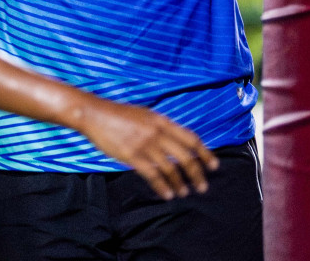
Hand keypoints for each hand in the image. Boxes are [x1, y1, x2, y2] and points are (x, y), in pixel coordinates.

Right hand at [74, 97, 216, 200]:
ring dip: (180, 183)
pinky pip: (153, 175)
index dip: (205, 153)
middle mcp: (158, 133)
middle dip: (197, 173)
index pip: (191, 139)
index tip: (213, 166)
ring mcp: (145, 145)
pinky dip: (163, 187)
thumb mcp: (145, 115)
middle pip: (185, 156)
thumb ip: (161, 128)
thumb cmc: (119, 114)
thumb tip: (176, 142)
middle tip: (203, 187)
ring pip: (171, 169)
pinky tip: (167, 194)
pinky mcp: (132, 156)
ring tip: (185, 192)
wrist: (96, 114)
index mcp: (162, 121)